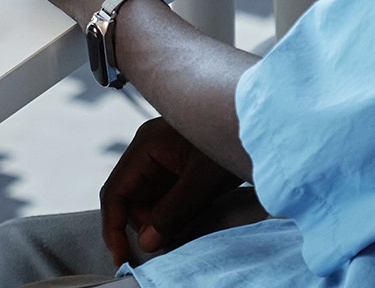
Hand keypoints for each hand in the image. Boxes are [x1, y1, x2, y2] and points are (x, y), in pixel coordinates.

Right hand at [101, 118, 242, 259]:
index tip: (122, 255)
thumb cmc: (234, 135)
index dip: (114, 228)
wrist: (260, 118)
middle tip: (170, 237)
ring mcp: (162, 154)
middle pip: (131, 199)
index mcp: (146, 144)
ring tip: (189, 219)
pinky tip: (193, 209)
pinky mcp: (177, 162)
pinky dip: (174, 209)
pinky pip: (164, 193)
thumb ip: (172, 213)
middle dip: (146, 223)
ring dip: (162, 218)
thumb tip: (146, 242)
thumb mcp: (203, 181)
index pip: (115, 192)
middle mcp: (149, 148)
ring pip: (148, 199)